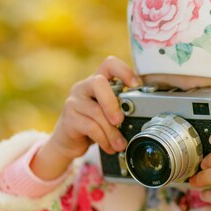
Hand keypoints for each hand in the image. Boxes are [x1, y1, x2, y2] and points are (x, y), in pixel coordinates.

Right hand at [30, 56, 140, 179]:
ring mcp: (74, 101)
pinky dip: (104, 140)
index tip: (136, 85)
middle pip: (98, 82)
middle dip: (112, 103)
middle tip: (120, 120)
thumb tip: (142, 116)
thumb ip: (121, 107)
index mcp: (97, 81)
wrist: (68, 142)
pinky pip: (90, 127)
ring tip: (120, 144)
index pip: (109, 64)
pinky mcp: (69, 118)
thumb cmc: (94, 124)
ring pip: (96, 112)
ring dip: (112, 131)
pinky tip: (110, 147)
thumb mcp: (108, 113)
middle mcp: (83, 87)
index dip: (124, 71)